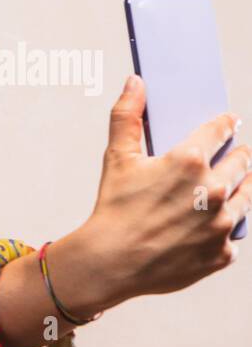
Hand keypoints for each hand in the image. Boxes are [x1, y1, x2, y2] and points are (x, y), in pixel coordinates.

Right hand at [77, 75, 248, 302]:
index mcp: (190, 161)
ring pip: (247, 196)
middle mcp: (214, 190)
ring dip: (240, 188)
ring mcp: (221, 224)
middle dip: (238, 155)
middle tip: (233, 155)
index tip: (230, 123)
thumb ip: (127, 116)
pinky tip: (208, 227)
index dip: (226, 124)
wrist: (108, 263)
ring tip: (226, 189)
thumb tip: (135, 82)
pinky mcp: (222, 252)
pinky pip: (232, 236)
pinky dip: (223, 230)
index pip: (221, 131)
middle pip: (242, 162)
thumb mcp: (117, 158)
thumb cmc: (112, 209)